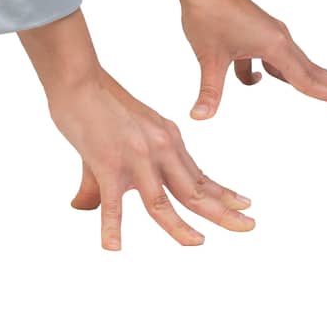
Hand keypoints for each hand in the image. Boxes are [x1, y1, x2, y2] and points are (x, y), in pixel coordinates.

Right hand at [47, 66, 254, 249]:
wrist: (77, 79)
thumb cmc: (95, 104)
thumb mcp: (119, 137)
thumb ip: (106, 179)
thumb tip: (82, 207)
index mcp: (166, 139)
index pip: (198, 175)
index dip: (223, 193)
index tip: (244, 205)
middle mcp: (159, 149)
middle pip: (194, 191)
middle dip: (224, 212)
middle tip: (249, 226)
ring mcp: (135, 159)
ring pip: (162, 204)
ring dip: (181, 228)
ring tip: (197, 243)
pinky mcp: (107, 164)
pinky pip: (112, 204)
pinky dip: (112, 227)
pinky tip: (112, 247)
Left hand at [179, 0, 326, 119]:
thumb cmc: (206, 16)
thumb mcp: (208, 58)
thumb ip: (209, 91)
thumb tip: (198, 117)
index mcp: (275, 47)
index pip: (307, 80)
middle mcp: (279, 38)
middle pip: (309, 68)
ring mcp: (269, 31)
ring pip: (291, 61)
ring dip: (303, 76)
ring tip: (322, 86)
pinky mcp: (258, 27)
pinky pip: (272, 54)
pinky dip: (271, 68)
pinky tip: (252, 76)